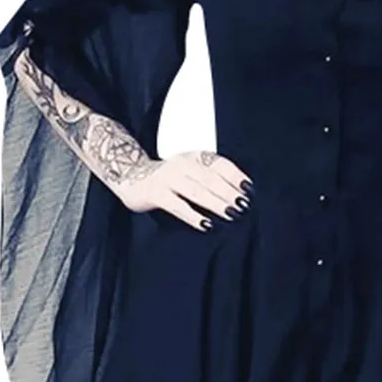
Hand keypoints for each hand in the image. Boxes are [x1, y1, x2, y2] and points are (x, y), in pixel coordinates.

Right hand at [115, 150, 253, 230]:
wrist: (132, 177)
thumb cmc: (170, 179)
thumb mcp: (190, 171)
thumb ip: (210, 178)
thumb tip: (239, 195)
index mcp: (193, 157)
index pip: (219, 163)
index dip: (235, 176)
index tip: (249, 189)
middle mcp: (181, 164)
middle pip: (210, 178)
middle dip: (229, 192)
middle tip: (243, 205)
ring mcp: (167, 178)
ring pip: (196, 192)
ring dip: (215, 203)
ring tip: (231, 214)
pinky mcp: (155, 193)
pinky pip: (178, 206)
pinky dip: (193, 216)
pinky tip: (206, 224)